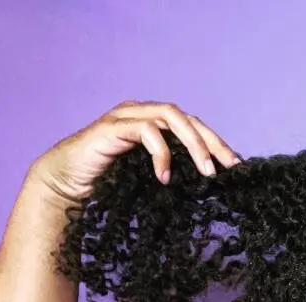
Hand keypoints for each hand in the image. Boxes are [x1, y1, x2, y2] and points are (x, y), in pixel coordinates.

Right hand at [28, 100, 239, 207]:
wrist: (68, 185)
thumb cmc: (111, 184)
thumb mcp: (152, 179)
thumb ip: (177, 172)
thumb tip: (211, 183)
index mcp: (156, 124)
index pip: (195, 126)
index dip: (218, 143)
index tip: (237, 166)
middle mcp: (143, 113)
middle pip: (188, 118)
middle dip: (213, 142)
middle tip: (229, 167)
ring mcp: (126, 116)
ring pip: (170, 116)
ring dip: (194, 144)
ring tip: (206, 171)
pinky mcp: (111, 127)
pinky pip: (146, 131)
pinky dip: (161, 153)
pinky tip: (165, 177)